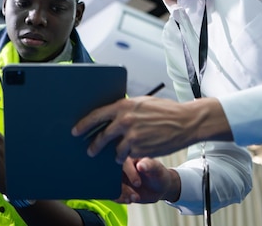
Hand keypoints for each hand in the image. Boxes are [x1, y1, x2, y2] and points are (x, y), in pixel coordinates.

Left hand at [72, 96, 230, 163]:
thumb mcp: (142, 103)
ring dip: (115, 154)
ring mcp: (132, 137)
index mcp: (124, 106)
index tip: (75, 131)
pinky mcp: (141, 150)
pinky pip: (129, 157)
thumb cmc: (165, 110)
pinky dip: (130, 157)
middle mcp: (125, 121)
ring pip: (115, 150)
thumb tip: (111, 113)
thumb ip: (126, 108)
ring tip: (117, 154)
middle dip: (94, 145)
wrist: (185, 122)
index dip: (84, 124)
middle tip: (90, 150)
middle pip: (102, 136)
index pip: (96, 116)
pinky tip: (135, 154)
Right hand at [118, 157, 178, 203]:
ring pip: (112, 185)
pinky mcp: (117, 187)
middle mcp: (120, 166)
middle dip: (123, 186)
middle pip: (114, 174)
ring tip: (135, 198)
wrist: (159, 187)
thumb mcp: (156, 168)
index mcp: (129, 156)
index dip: (128, 171)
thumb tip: (140, 165)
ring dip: (122, 194)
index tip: (138, 183)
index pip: (123, 160)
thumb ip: (149, 165)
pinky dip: (119, 198)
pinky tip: (129, 200)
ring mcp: (118, 177)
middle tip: (135, 195)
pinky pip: (113, 193)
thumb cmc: (157, 173)